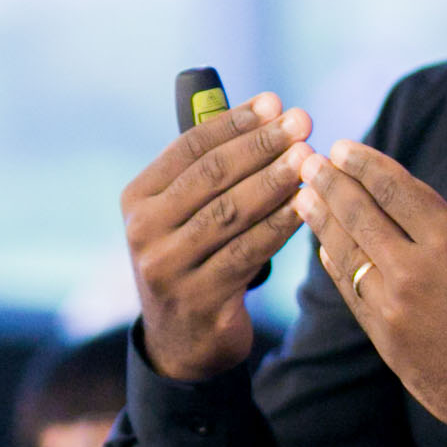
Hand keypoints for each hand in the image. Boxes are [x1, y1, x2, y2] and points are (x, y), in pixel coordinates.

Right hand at [122, 92, 311, 379]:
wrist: (182, 344)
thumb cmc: (194, 260)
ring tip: (309, 158)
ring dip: (275, 181)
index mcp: (137, 199)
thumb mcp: (185, 214)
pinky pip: (248, 252)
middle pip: (211, 176)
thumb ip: (211, 168)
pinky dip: (280, 225)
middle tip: (303, 123)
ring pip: (231, 213)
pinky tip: (306, 206)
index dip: (236, 122)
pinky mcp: (198, 299)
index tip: (275, 103)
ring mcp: (167, 267)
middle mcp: (143, 231)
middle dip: (262, 145)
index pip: (189, 147)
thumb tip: (268, 111)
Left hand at [292, 143, 446, 446]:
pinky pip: (352, 294)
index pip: (396, 191)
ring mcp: (396, 311)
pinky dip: (335, 266)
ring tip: (303, 196)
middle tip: (306, 161)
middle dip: (332, 184)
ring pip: (348, 253)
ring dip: (323, 221)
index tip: (343, 148)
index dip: (366, 165)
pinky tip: (324, 248)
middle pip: (361, 216)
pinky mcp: (387, 342)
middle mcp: (416, 274)